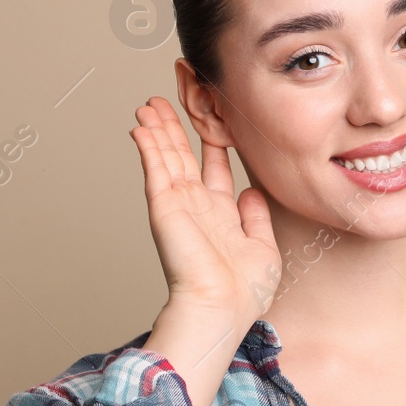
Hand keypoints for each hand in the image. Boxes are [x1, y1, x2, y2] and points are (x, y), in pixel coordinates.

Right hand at [129, 96, 280, 323]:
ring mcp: (178, 204)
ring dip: (158, 129)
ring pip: (166, 156)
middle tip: (170, 99)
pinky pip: (155, 168)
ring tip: (150, 103)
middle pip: (185, 155)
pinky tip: (142, 125)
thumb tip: (251, 192)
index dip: (212, 139)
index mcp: (221, 214)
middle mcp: (197, 206)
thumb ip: (256, 217)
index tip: (211, 116)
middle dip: (177, 126)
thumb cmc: (243, 291)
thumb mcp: (263, 248)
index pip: (215, 167)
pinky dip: (148, 145)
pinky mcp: (164, 205)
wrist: (222, 306)